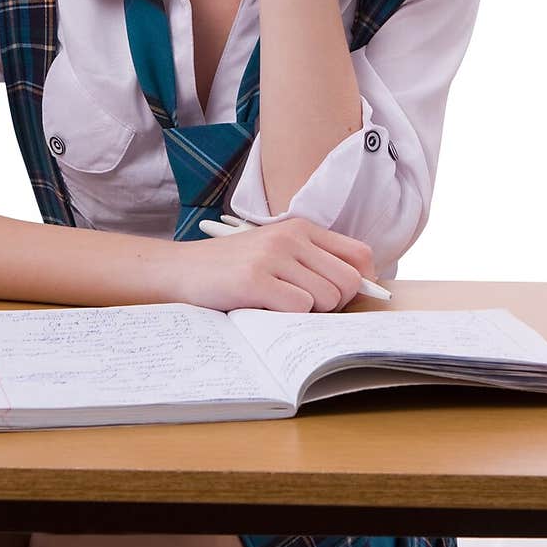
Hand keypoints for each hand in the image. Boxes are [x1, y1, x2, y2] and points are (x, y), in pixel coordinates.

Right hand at [171, 216, 376, 312]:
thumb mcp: (277, 252)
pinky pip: (299, 308)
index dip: (364, 283)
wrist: (182, 269)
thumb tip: (362, 288)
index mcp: (301, 228)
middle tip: (305, 305)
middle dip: (335, 304)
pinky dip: (287, 318)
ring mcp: (273, 256)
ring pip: (327, 298)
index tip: (347, 298)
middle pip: (349, 281)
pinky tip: (264, 307)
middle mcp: (292, 237)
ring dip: (308, 313)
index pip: (360, 255)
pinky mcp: (256, 279)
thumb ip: (314, 262)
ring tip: (278, 304)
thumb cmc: (233, 267)